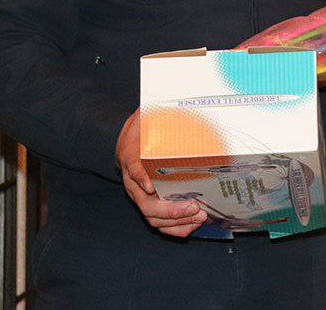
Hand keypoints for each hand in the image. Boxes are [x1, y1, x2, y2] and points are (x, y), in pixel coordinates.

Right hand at [115, 109, 208, 236]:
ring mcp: (140, 196)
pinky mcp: (151, 203)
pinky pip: (160, 222)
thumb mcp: (146, 115)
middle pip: (145, 204)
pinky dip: (176, 228)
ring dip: (176, 221)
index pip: (132, 170)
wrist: (127, 141)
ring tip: (199, 216)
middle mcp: (134, 183)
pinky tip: (193, 225)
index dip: (140, 179)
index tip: (150, 186)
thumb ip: (156, 110)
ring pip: (152, 217)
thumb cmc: (141, 129)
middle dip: (170, 209)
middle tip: (194, 206)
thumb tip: (176, 98)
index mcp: (131, 158)